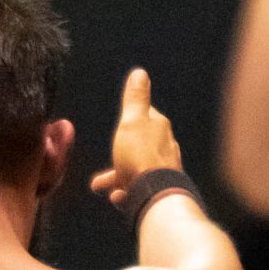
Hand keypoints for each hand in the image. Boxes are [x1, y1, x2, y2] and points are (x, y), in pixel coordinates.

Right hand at [90, 68, 180, 205]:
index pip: (145, 115)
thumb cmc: (140, 156)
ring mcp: (163, 169)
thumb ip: (135, 99)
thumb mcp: (131, 121)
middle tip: (110, 153)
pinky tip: (118, 197)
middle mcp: (165, 146)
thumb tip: (140, 73)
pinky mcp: (159, 188)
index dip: (131, 118)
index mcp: (158, 126)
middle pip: (139, 144)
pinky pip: (140, 187)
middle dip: (121, 151)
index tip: (122, 121)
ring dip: (118, 175)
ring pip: (137, 168)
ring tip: (103, 185)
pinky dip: (127, 190)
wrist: (155, 194)